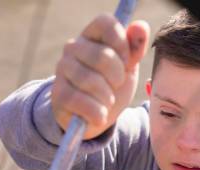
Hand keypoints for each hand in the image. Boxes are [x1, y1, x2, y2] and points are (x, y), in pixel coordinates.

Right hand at [51, 14, 149, 138]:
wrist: (96, 116)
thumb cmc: (113, 85)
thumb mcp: (128, 67)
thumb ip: (135, 48)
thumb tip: (141, 26)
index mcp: (92, 34)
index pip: (107, 24)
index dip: (123, 45)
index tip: (126, 62)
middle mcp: (73, 47)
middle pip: (103, 56)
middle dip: (118, 77)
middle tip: (116, 85)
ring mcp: (63, 69)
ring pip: (92, 82)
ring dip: (108, 98)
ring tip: (107, 101)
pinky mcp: (59, 94)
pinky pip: (84, 103)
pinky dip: (98, 113)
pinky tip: (99, 114)